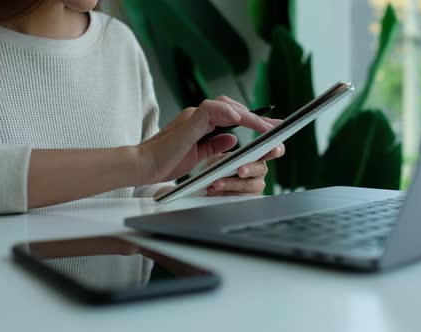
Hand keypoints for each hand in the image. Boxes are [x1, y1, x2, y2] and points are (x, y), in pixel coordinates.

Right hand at [138, 96, 280, 183]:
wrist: (144, 166)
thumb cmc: (166, 161)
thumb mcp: (198, 154)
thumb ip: (215, 145)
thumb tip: (234, 138)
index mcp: (201, 123)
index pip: (232, 114)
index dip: (253, 119)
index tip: (271, 127)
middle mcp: (198, 116)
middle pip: (233, 107)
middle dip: (257, 117)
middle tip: (276, 127)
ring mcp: (192, 117)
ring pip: (225, 105)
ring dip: (248, 115)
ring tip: (264, 127)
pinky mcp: (187, 123)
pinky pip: (209, 110)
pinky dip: (225, 112)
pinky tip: (239, 119)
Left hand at [205, 144, 284, 195]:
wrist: (210, 185)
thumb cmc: (219, 169)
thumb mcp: (218, 159)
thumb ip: (224, 157)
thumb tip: (228, 159)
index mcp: (256, 157)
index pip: (270, 152)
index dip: (275, 150)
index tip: (276, 149)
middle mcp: (259, 171)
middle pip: (260, 169)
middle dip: (250, 169)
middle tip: (240, 170)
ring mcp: (255, 187)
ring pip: (248, 185)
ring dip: (231, 184)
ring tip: (217, 184)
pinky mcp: (247, 200)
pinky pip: (240, 198)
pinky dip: (226, 194)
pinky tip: (215, 192)